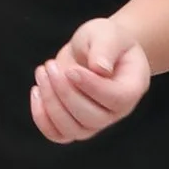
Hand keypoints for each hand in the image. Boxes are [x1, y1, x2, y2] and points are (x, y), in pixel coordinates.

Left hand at [30, 15, 151, 145]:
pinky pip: (57, 135)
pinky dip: (42, 118)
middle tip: (50, 65)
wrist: (92, 50)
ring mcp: (95, 123)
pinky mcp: (74, 125)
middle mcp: (115, 112)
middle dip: (65, 92)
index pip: (116, 99)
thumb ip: (105, 48)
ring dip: (50, 102)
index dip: (91, 87)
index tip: (70, 70)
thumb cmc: (104, 40)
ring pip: (72, 129)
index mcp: (132, 88)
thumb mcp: (107, 34)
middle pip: (92, 117)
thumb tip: (100, 69)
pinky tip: (36, 91)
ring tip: (43, 72)